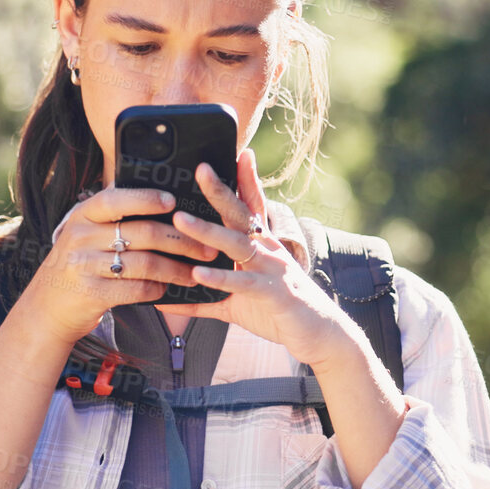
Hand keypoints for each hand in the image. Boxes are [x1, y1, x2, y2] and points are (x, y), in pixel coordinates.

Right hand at [23, 185, 222, 341]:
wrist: (47, 307)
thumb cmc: (79, 264)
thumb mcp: (85, 233)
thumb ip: (113, 217)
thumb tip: (163, 202)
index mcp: (82, 214)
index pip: (117, 199)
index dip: (147, 198)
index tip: (174, 201)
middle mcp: (81, 236)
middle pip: (142, 232)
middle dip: (181, 241)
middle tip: (207, 247)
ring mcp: (84, 265)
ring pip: (144, 263)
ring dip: (175, 270)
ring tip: (194, 273)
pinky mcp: (92, 293)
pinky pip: (135, 289)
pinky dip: (157, 289)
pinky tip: (167, 289)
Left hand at [157, 148, 361, 368]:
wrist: (320, 336)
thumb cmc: (279, 312)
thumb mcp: (239, 302)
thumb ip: (205, 297)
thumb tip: (169, 300)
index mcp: (263, 246)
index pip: (253, 205)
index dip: (246, 179)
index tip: (239, 152)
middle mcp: (269, 250)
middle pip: (241, 215)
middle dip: (220, 191)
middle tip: (200, 169)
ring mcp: (272, 270)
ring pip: (237, 244)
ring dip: (207, 231)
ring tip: (179, 220)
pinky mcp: (274, 293)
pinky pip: (244, 283)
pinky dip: (220, 278)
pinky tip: (198, 273)